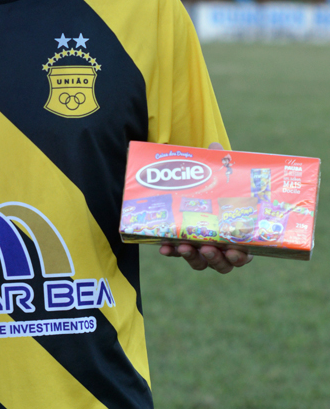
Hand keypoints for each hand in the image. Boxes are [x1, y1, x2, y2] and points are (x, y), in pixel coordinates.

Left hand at [157, 140, 252, 273]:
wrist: (195, 186)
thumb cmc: (216, 183)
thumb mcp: (220, 172)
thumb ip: (220, 161)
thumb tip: (215, 144)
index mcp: (238, 233)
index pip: (244, 253)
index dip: (240, 256)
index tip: (235, 251)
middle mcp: (222, 245)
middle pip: (223, 264)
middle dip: (216, 259)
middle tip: (207, 248)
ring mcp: (201, 247)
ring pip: (201, 262)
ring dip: (193, 258)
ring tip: (183, 246)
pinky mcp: (182, 244)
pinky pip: (178, 253)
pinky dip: (172, 252)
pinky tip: (163, 247)